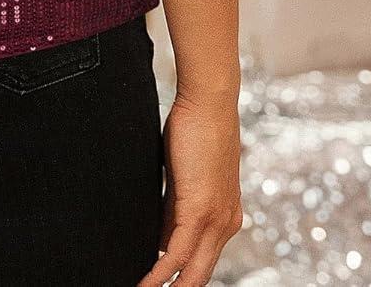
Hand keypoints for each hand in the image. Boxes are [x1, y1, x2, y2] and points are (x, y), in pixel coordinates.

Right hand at [136, 90, 243, 285]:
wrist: (210, 102)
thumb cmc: (196, 129)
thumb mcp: (184, 179)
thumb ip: (174, 210)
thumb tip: (161, 242)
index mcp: (226, 217)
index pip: (202, 261)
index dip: (182, 279)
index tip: (159, 283)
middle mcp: (227, 225)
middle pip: (201, 275)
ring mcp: (216, 220)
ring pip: (192, 273)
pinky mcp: (199, 211)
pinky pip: (176, 255)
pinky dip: (159, 274)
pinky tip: (144, 284)